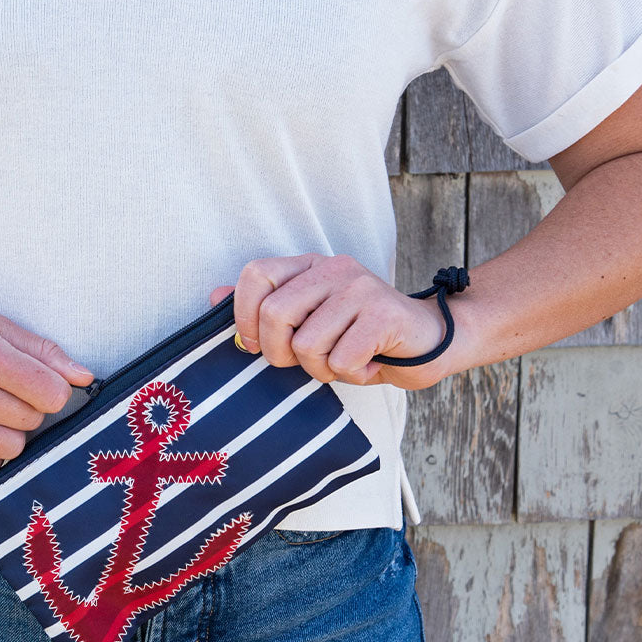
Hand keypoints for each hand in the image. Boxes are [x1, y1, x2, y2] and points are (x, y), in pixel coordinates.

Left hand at [209, 254, 459, 389]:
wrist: (428, 341)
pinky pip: (341, 359)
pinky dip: (351, 374)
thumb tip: (213, 296)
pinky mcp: (384, 313)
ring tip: (344, 361)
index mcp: (309, 266)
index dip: (244, 315)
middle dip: (281, 354)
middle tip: (305, 362)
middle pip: (275, 315)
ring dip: (322, 369)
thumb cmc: (360, 337)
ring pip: (307, 344)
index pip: (256, 274)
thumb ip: (263, 308)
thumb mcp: (308, 322)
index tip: (254, 345)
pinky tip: (368, 364)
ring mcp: (360, 288)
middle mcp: (333, 268)